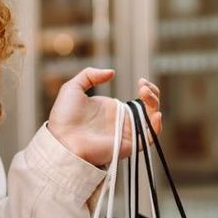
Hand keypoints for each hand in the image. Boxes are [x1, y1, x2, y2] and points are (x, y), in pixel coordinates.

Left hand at [46, 68, 161, 166]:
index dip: (147, 89)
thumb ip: (90, 75)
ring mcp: (126, 133)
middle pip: (149, 109)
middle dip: (153, 94)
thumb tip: (112, 72)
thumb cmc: (63, 117)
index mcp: (113, 110)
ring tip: (144, 92)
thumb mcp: (73, 88)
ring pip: (152, 121)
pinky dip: (156, 127)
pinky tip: (155, 114)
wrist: (60, 138)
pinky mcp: (127, 145)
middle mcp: (122, 122)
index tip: (142, 81)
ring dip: (154, 105)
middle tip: (143, 86)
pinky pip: (149, 139)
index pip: (139, 100)